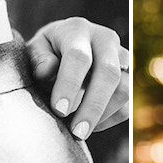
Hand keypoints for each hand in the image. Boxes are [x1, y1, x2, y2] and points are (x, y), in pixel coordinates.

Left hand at [25, 17, 129, 138]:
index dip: (69, 84)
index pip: (78, 56)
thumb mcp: (32, 52)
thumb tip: (48, 71)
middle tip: (77, 132)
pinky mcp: (130, 78)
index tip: (59, 110)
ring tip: (78, 131)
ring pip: (124, 89)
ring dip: (102, 115)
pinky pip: (128, 104)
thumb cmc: (44, 54)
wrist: (63, 50)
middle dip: (93, 106)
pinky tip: (90, 125)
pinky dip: (110, 119)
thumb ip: (37, 60)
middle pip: (108, 72)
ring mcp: (122, 58)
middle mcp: (105, 39)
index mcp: (77, 30)